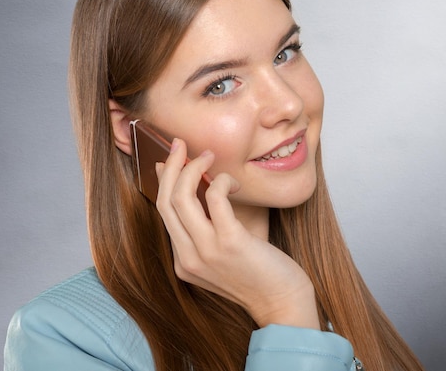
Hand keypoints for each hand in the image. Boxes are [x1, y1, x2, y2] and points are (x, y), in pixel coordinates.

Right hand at [155, 138, 319, 328]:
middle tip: (180, 144)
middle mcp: (188, 258)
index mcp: (183, 262)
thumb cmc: (260, 274)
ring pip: (181, 197)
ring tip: (208, 155)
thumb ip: (208, 231)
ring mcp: (206, 252)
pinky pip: (213, 198)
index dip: (163, 180)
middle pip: (165, 201)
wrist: (283, 302)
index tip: (168, 160)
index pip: (162, 212)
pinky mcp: (230, 242)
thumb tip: (203, 191)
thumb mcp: (224, 255)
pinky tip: (232, 182)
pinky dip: (220, 181)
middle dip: (170, 166)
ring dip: (192, 167)